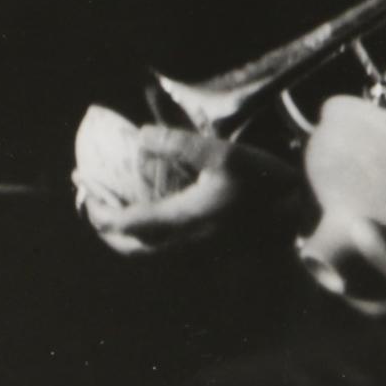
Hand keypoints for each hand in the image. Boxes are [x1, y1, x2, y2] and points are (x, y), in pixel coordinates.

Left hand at [73, 106, 296, 254]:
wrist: (300, 216)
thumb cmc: (265, 185)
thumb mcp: (226, 155)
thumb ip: (181, 144)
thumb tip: (141, 134)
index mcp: (181, 220)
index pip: (124, 224)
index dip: (99, 210)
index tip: (85, 190)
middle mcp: (183, 243)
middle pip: (130, 246)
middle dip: (106, 228)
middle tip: (95, 204)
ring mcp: (197, 251)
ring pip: (147, 251)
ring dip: (126, 233)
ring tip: (119, 208)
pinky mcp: (209, 249)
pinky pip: (166, 248)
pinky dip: (149, 233)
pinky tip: (156, 212)